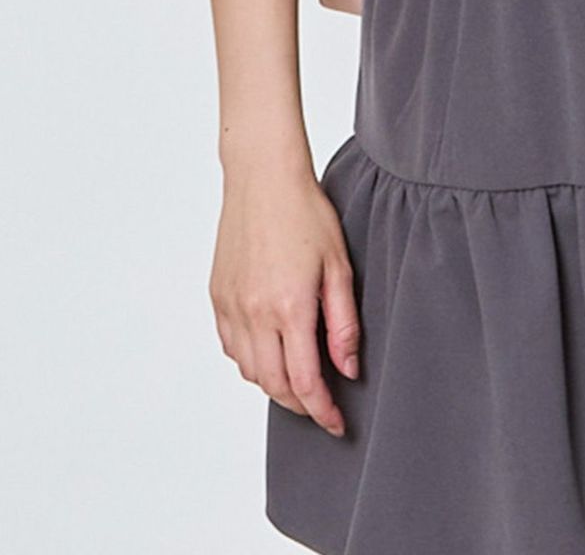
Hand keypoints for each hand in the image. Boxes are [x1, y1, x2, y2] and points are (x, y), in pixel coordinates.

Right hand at [210, 159, 359, 436]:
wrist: (263, 179)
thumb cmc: (307, 214)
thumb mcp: (339, 266)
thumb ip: (343, 323)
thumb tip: (347, 370)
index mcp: (289, 307)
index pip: (304, 382)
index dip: (322, 411)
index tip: (337, 424)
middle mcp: (254, 313)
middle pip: (274, 385)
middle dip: (300, 405)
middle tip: (322, 408)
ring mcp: (231, 306)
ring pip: (250, 371)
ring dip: (275, 385)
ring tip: (300, 381)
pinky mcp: (218, 296)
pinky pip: (232, 348)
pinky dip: (251, 362)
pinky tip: (271, 353)